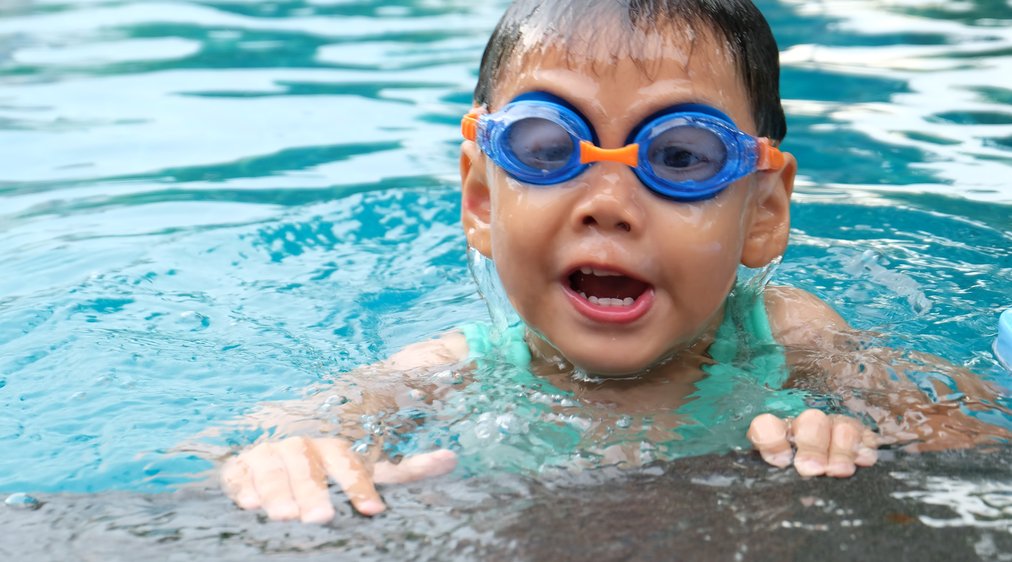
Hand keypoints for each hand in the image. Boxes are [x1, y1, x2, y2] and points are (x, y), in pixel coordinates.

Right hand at [220, 436, 456, 522]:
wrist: (280, 439)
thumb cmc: (334, 465)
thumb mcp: (371, 465)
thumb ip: (407, 468)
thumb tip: (451, 459)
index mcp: (335, 443)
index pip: (349, 460)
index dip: (360, 485)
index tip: (373, 511)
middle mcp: (302, 444)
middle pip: (308, 465)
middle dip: (314, 490)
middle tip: (321, 518)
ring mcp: (269, 452)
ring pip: (274, 467)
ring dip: (278, 491)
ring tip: (283, 516)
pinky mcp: (240, 464)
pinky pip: (239, 473)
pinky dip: (243, 486)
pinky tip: (248, 503)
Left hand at [747, 409, 877, 476]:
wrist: (834, 493)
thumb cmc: (795, 486)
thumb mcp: (780, 483)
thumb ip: (772, 481)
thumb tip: (775, 480)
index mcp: (778, 436)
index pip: (767, 426)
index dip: (772, 439)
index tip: (781, 461)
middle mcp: (807, 427)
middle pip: (811, 422)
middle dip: (812, 446)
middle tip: (810, 469)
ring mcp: (837, 429)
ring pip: (842, 427)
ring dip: (840, 450)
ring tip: (837, 471)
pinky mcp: (862, 438)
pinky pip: (867, 438)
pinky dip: (864, 449)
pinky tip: (862, 462)